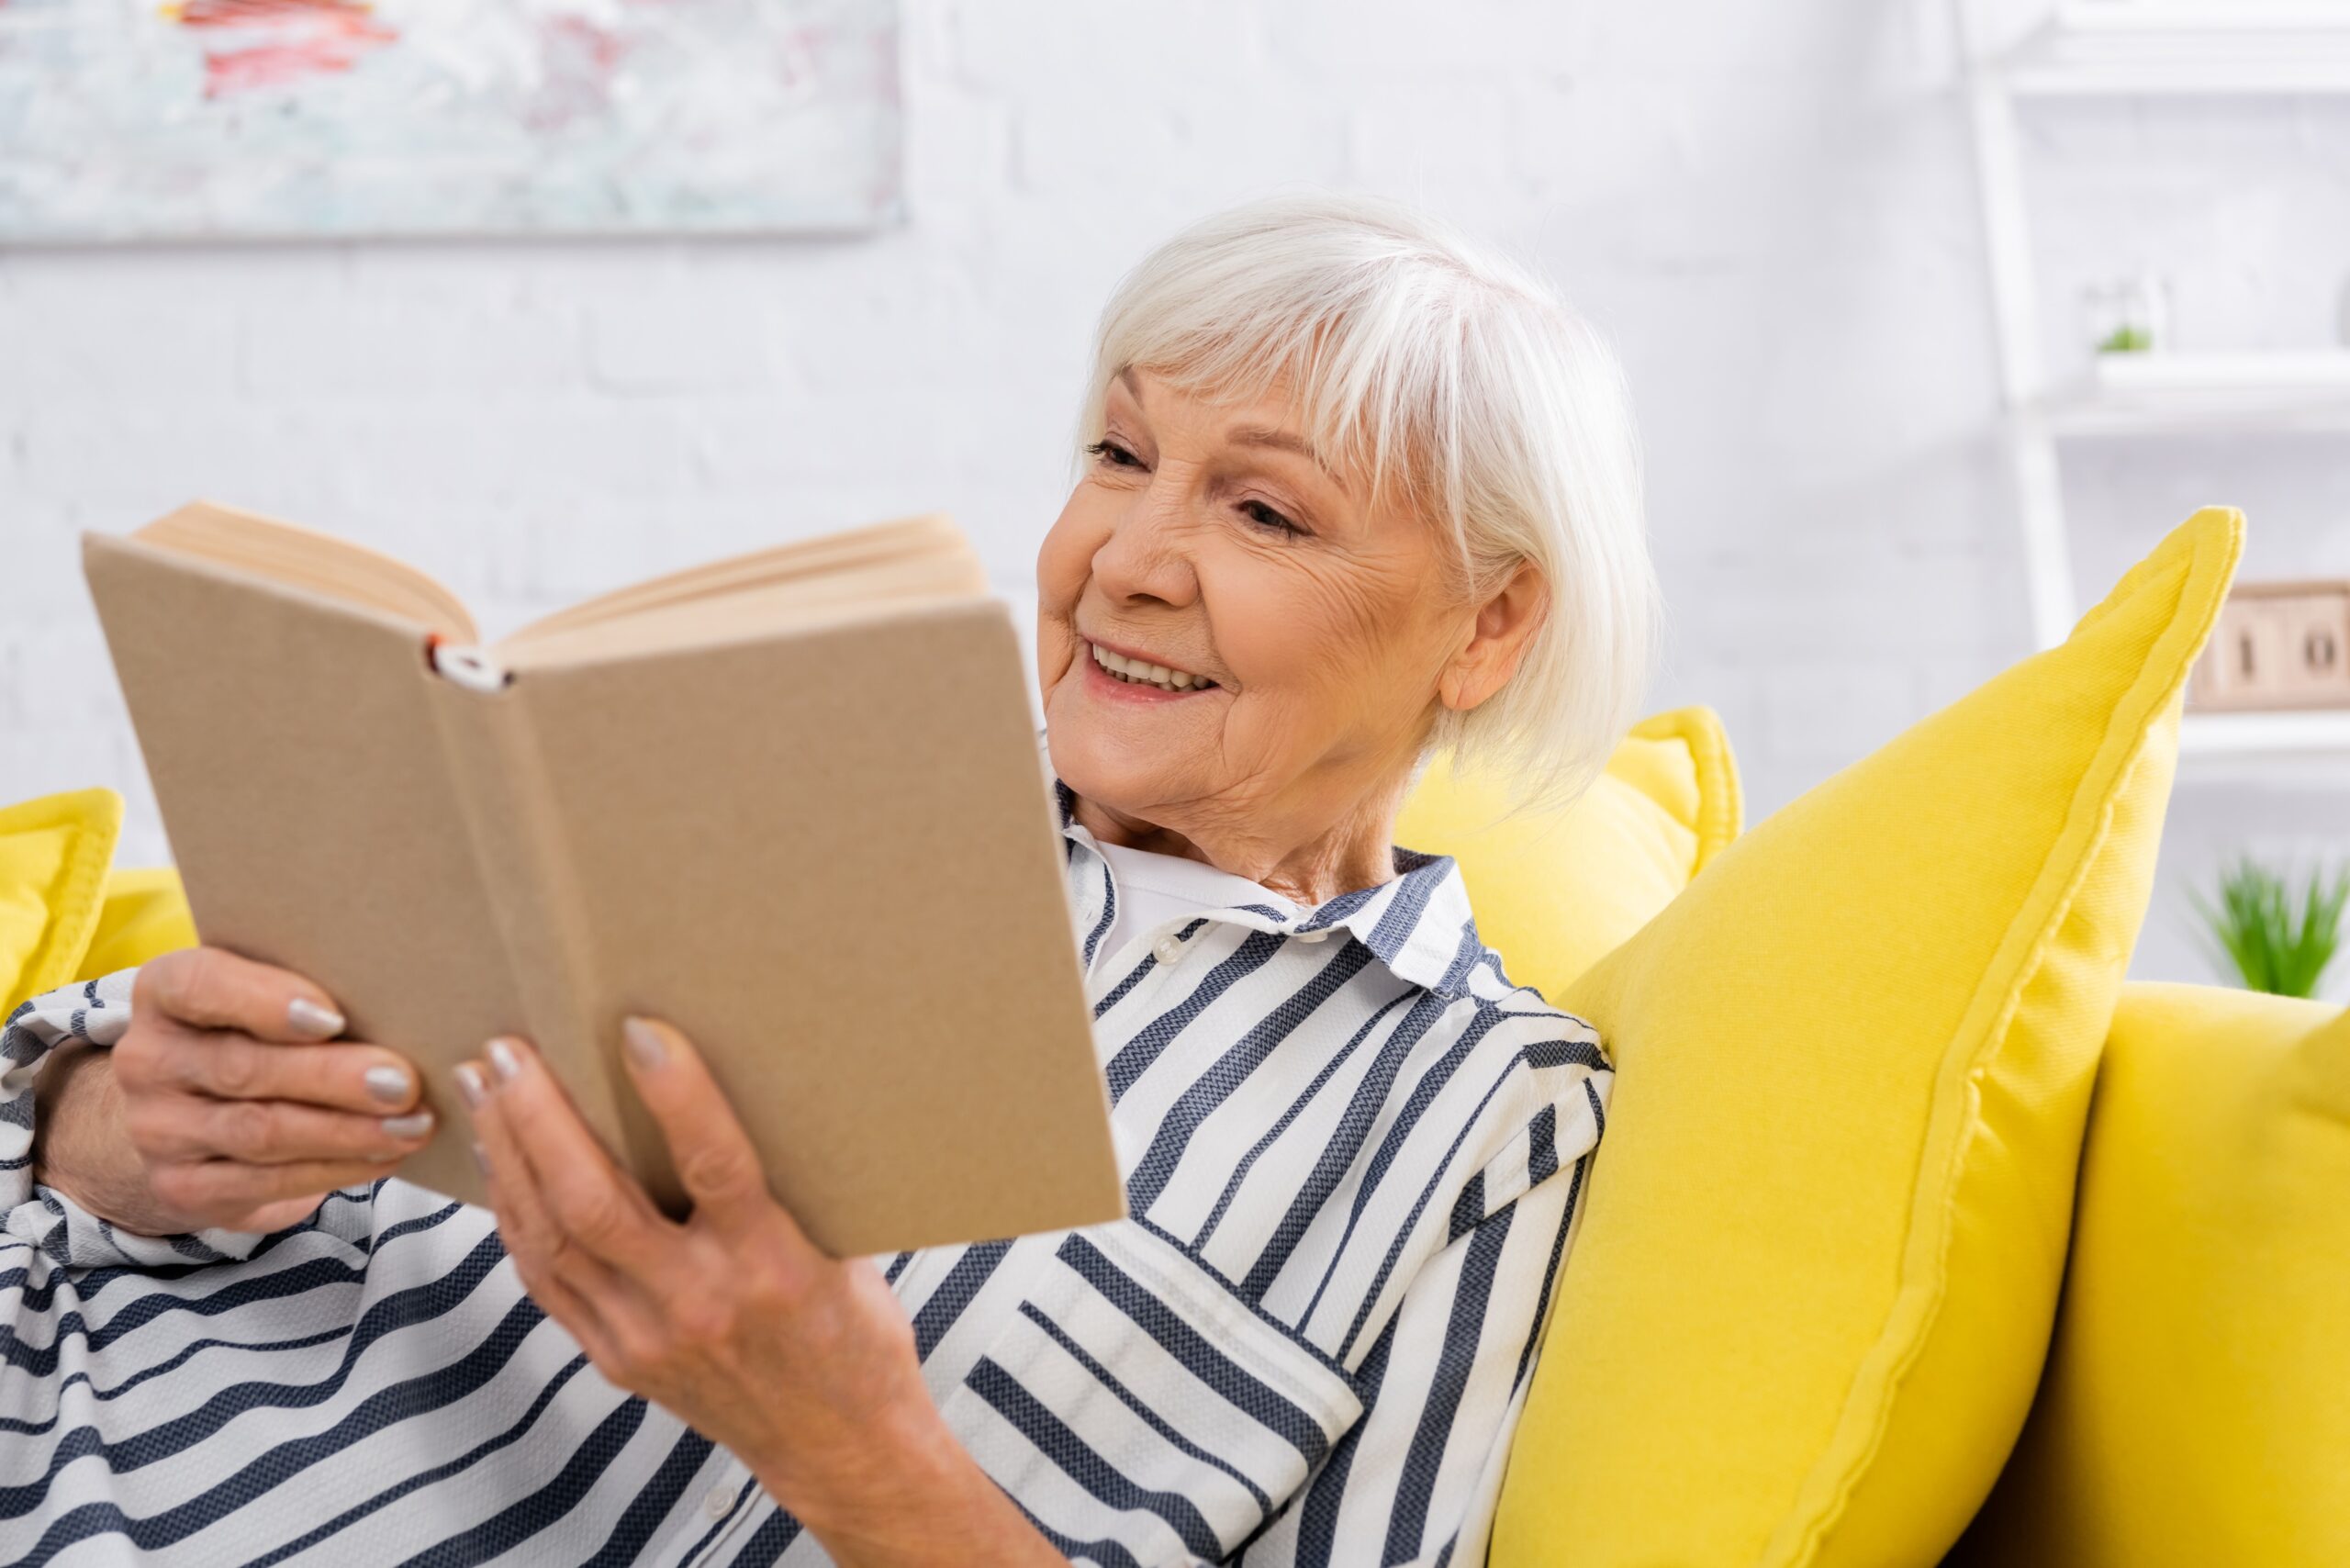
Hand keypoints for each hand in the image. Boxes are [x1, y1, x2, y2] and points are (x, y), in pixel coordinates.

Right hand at [35, 947, 436, 1234]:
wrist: (188, 1112)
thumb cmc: (253, 1031)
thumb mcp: (265, 995)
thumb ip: (310, 989)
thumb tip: (403, 1002)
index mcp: (164, 992)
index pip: (200, 986)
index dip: (265, 1001)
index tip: (334, 1017)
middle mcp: (149, 1060)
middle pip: (244, 1067)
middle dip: (333, 1078)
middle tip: (404, 1083)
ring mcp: (158, 1130)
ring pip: (260, 1132)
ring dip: (346, 1131)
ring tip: (412, 1125)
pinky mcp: (181, 1187)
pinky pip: (265, 1182)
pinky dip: (335, 1169)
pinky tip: (384, 1156)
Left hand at [460, 1020, 1060, 1564]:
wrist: (836, 1446)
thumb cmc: (851, 1335)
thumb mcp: (842, 1248)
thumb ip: (783, 1182)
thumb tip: (726, 1091)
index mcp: (773, 1266)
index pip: (716, 1167)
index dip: (678, 1095)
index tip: (639, 1030)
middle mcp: (701, 1303)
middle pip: (595, 1203)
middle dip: (540, 1118)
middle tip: (508, 1049)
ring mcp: (647, 1338)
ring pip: (553, 1238)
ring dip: (510, 1155)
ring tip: (484, 1087)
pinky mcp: (616, 1358)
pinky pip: (546, 1279)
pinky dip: (516, 1215)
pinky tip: (500, 1166)